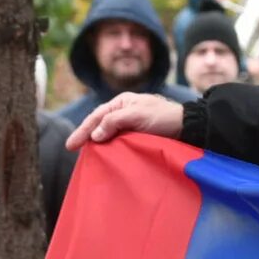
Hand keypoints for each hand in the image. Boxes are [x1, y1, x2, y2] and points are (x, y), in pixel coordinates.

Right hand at [68, 92, 189, 147]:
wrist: (187, 127)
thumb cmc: (163, 117)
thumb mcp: (137, 115)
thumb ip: (114, 121)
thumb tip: (95, 135)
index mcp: (122, 102)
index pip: (97, 116)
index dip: (83, 130)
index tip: (71, 144)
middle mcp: (123, 112)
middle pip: (98, 124)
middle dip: (84, 135)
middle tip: (70, 148)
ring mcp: (129, 125)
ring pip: (107, 134)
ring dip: (95, 143)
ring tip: (84, 154)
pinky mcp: (136, 137)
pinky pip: (117, 142)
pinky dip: (107, 148)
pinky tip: (102, 156)